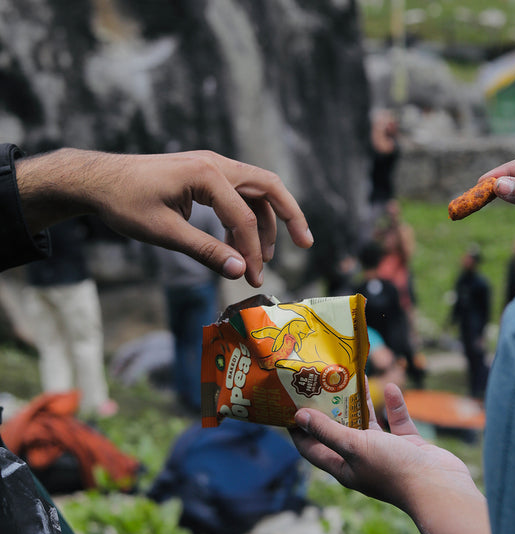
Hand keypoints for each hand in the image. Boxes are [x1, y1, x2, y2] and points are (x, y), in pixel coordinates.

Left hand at [16, 148, 312, 286]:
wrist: (97, 180)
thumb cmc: (124, 203)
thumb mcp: (164, 232)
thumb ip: (206, 251)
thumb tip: (240, 271)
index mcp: (207, 174)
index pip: (244, 216)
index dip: (252, 250)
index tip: (252, 278)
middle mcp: (216, 164)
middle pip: (268, 188)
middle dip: (290, 216)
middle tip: (306, 244)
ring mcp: (211, 167)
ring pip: (255, 192)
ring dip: (265, 222)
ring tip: (264, 257)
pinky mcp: (205, 175)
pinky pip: (238, 194)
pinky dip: (246, 217)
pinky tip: (240, 242)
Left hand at [290, 382, 474, 513]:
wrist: (440, 487)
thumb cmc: (393, 469)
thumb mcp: (354, 446)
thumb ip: (327, 430)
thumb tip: (299, 417)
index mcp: (344, 466)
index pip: (312, 448)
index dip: (299, 430)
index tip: (290, 406)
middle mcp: (362, 459)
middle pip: (340, 430)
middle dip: (331, 408)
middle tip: (322, 383)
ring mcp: (386, 452)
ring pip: (369, 422)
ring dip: (362, 402)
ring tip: (354, 376)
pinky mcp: (408, 446)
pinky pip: (397, 421)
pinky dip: (394, 405)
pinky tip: (391, 387)